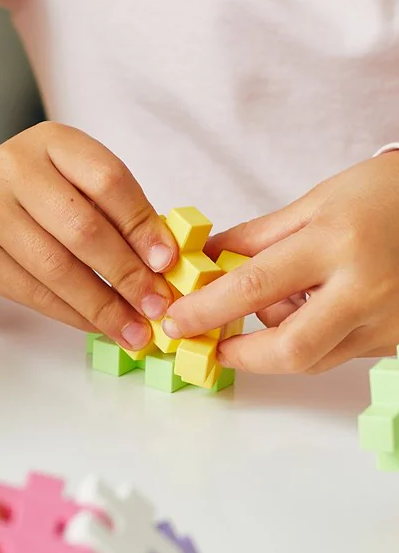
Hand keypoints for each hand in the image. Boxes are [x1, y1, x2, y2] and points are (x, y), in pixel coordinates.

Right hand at [0, 123, 178, 349]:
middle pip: (82, 227)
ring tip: (133, 329)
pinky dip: (72, 314)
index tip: (167, 262)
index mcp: (52, 141)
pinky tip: (96, 324)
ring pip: (56, 267)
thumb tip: (163, 262)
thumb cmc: (33, 199)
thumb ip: (114, 210)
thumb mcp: (71, 182)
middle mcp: (14, 169)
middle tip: (155, 304)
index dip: (141, 224)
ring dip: (102, 305)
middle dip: (126, 273)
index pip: (106, 179)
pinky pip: (33, 292)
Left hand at [162, 155, 398, 373]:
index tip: (175, 322)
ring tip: (273, 305)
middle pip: (289, 348)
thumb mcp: (313, 203)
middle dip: (240, 355)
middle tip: (211, 344)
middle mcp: (364, 289)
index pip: (252, 288)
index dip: (205, 311)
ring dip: (276, 343)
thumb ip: (255, 238)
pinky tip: (311, 307)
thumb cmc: (382, 195)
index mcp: (334, 244)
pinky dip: (310, 338)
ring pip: (313, 358)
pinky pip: (338, 352)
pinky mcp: (396, 339)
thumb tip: (203, 262)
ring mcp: (386, 321)